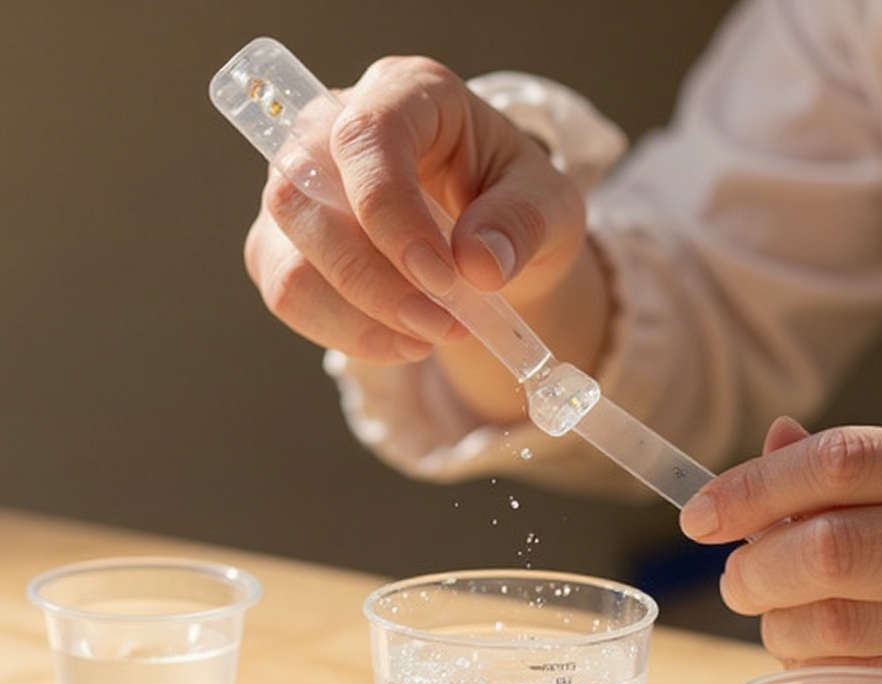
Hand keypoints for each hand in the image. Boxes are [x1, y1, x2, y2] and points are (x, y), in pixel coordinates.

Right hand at [243, 56, 606, 421]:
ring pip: (290, 261)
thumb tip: (479, 264)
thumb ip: (522, 225)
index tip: (443, 278)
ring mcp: (300, 189)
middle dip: (375, 282)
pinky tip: (402, 343)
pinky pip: (289, 296)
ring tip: (432, 336)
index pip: (364, 137)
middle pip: (304, 200)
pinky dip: (347, 334)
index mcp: (407, 94)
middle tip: (445, 325)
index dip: (392, 213)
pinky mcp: (285, 245)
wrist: (490, 240)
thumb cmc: (514, 203)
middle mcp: (333, 129)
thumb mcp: (548, 206)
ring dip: (362, 318)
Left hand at [680, 416, 881, 683]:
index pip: (839, 463)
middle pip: (827, 549)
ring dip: (778, 628)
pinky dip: (819, 678)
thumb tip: (774, 440)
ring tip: (781, 619)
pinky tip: (822, 662)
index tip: (700, 515)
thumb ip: (867, 466)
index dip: (751, 488)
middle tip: (739, 579)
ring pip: (835, 627)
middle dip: (755, 570)